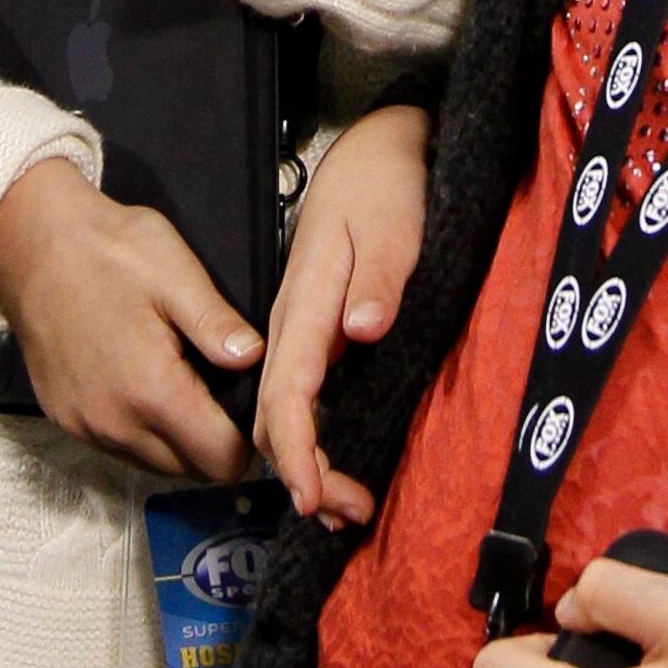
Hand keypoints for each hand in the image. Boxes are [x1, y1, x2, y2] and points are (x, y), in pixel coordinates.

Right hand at [0, 155, 259, 479]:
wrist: (34, 245)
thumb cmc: (107, 251)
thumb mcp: (177, 274)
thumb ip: (217, 325)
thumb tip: (257, 360)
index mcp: (152, 391)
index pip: (220, 460)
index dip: (248, 441)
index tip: (252, 406)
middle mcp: (115, 424)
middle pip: (189, 470)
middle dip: (216, 443)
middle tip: (224, 392)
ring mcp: (85, 426)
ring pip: (154, 463)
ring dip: (179, 441)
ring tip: (189, 386)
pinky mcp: (65, 418)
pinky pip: (118, 447)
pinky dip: (143, 432)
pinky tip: (148, 387)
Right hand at [256, 105, 428, 525]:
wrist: (373, 151)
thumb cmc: (382, 184)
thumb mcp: (391, 220)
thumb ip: (379, 274)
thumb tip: (362, 331)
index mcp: (304, 301)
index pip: (286, 390)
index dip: (295, 449)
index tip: (312, 498)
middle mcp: (289, 325)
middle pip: (275, 416)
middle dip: (305, 475)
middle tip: (352, 516)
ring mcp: (296, 331)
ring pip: (281, 412)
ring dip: (307, 464)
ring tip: (347, 508)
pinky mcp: (309, 335)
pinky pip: (296, 397)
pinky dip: (310, 440)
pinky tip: (334, 464)